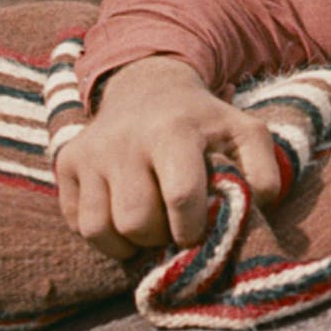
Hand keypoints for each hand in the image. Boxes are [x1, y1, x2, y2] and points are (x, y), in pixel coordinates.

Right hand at [54, 56, 281, 259]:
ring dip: (129, 242)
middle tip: (174, 226)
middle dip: (160, 237)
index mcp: (173, 131)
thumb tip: (256, 210)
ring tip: (150, 224)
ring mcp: (90, 152)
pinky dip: (103, 234)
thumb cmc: (203, 121)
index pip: (180, 196)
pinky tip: (124, 214)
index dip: (193, 227)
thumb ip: (264, 171)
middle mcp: (125, 140)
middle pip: (136, 221)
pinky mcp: (66, 163)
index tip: (199, 230)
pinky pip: (78, 224)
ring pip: (100, 229)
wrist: (149, 88)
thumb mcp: (244, 133)